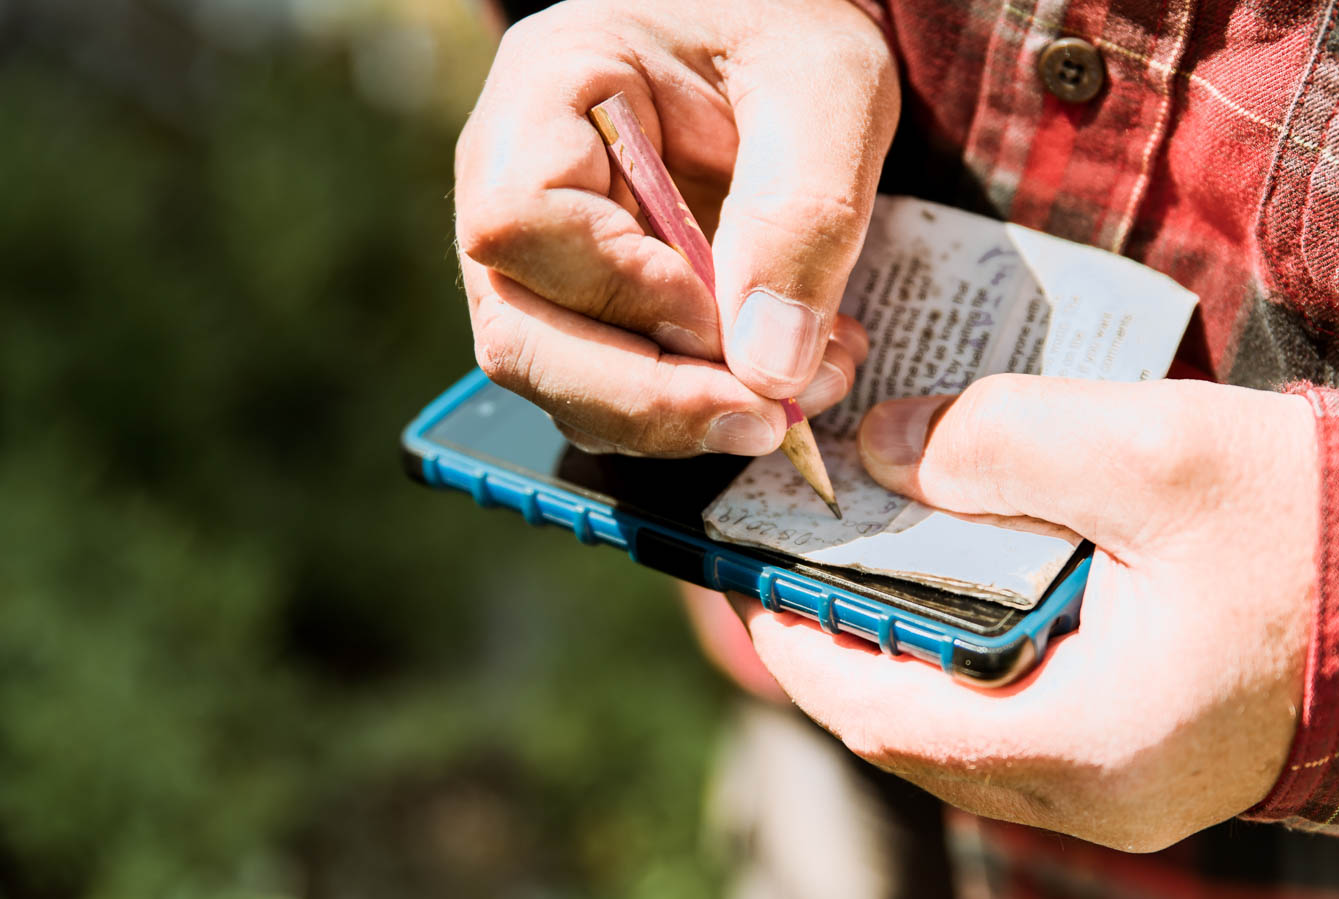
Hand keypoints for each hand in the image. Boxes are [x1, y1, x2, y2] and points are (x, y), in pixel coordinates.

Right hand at [455, 0, 897, 455]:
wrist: (775, 48)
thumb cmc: (786, 32)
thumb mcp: (826, 86)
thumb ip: (804, 212)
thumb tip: (767, 366)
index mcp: (546, 89)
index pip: (523, 220)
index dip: (621, 289)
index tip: (723, 316)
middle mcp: (512, 182)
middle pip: (519, 334)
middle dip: (648, 400)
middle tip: (768, 417)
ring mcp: (541, 260)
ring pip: (561, 386)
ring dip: (681, 419)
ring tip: (801, 390)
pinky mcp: (587, 312)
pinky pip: (611, 397)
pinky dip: (693, 415)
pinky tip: (777, 380)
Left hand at [730, 375, 1318, 850]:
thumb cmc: (1321, 525)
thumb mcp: (1153, 456)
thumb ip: (998, 444)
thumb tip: (878, 451)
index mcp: (1086, 744)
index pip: (882, 717)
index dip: (799, 646)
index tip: (754, 578)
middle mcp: (1098, 795)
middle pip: (914, 733)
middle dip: (843, 646)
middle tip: (799, 560)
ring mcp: (1126, 788)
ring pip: (964, 735)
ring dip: (906, 652)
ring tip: (866, 562)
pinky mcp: (1148, 756)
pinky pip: (1021, 723)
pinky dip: (970, 660)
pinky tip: (961, 586)